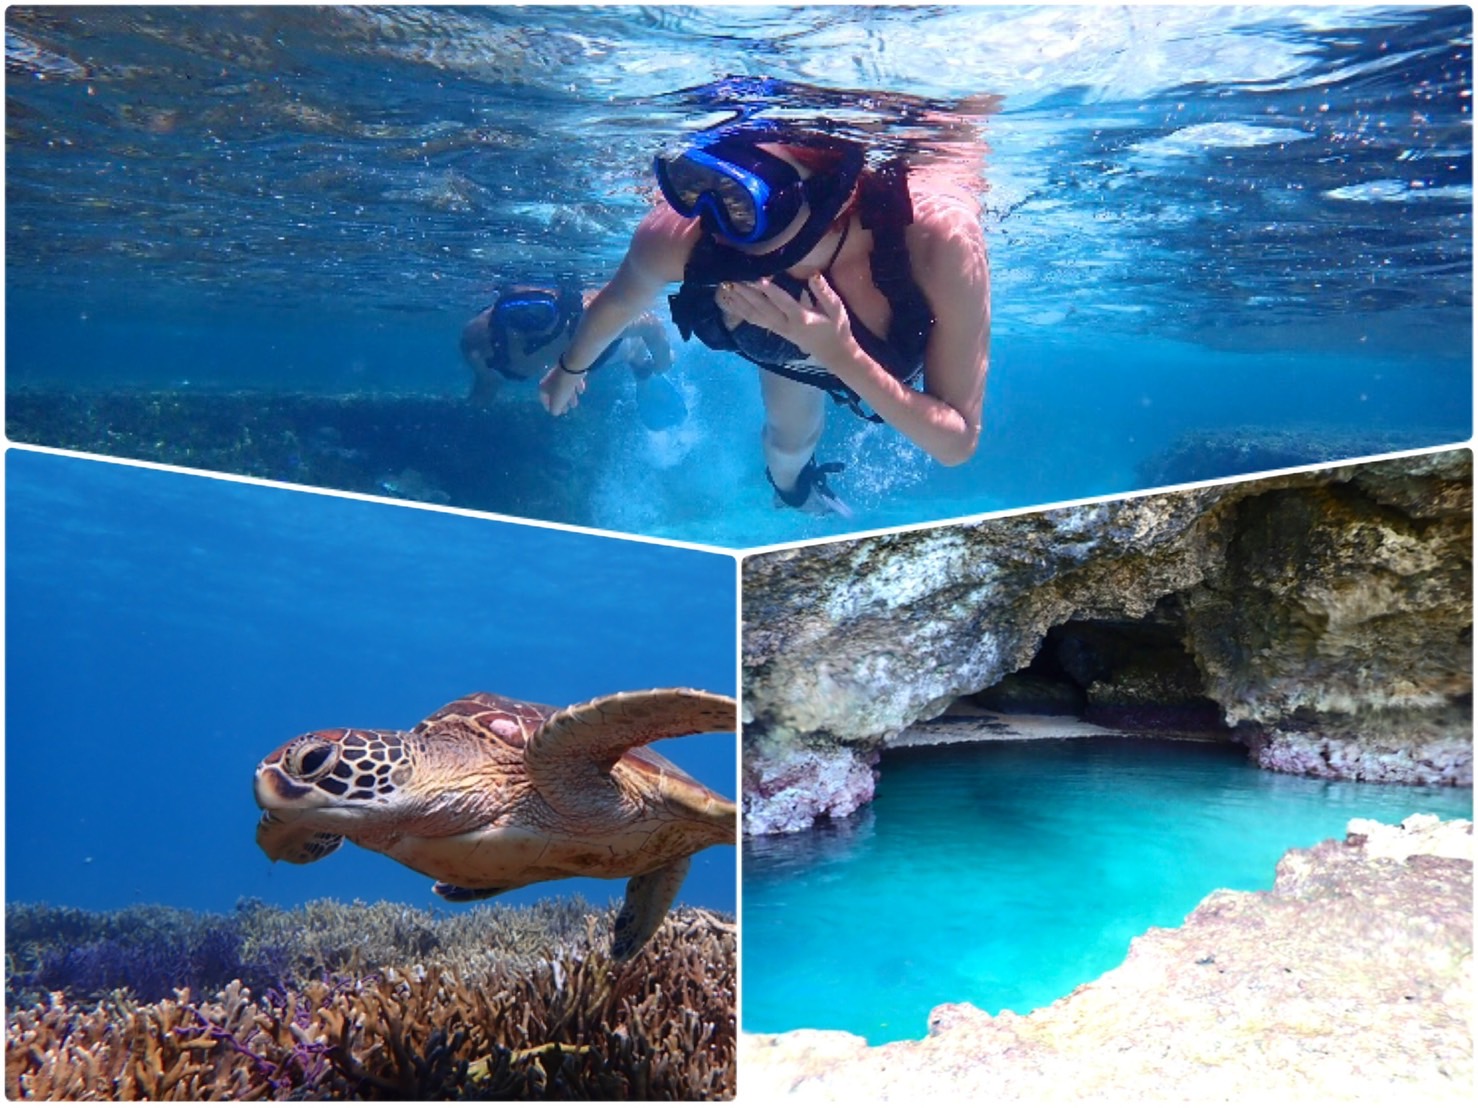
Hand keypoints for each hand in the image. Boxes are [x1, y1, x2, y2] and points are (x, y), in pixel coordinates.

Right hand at [539, 362, 586, 415]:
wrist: (571, 369)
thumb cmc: (561, 388)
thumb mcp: (556, 403)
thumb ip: (555, 410)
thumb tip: (556, 412)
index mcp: (544, 387)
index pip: (543, 399)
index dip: (548, 406)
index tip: (554, 412)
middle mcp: (550, 380)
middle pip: (555, 394)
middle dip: (561, 403)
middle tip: (566, 410)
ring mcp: (561, 375)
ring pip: (565, 389)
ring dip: (570, 397)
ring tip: (574, 405)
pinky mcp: (570, 371)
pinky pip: (573, 381)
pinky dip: (576, 387)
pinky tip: (581, 391)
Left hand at [716, 274, 856, 366]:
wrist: (834, 354)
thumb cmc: (837, 329)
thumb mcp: (837, 310)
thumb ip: (824, 293)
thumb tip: (814, 276)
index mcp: (801, 318)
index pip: (783, 302)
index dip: (770, 290)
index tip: (758, 279)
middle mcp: (786, 325)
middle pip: (763, 309)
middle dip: (747, 294)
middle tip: (733, 279)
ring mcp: (779, 330)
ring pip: (755, 315)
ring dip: (739, 302)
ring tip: (726, 288)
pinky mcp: (776, 331)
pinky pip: (755, 321)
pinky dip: (741, 311)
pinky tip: (731, 302)